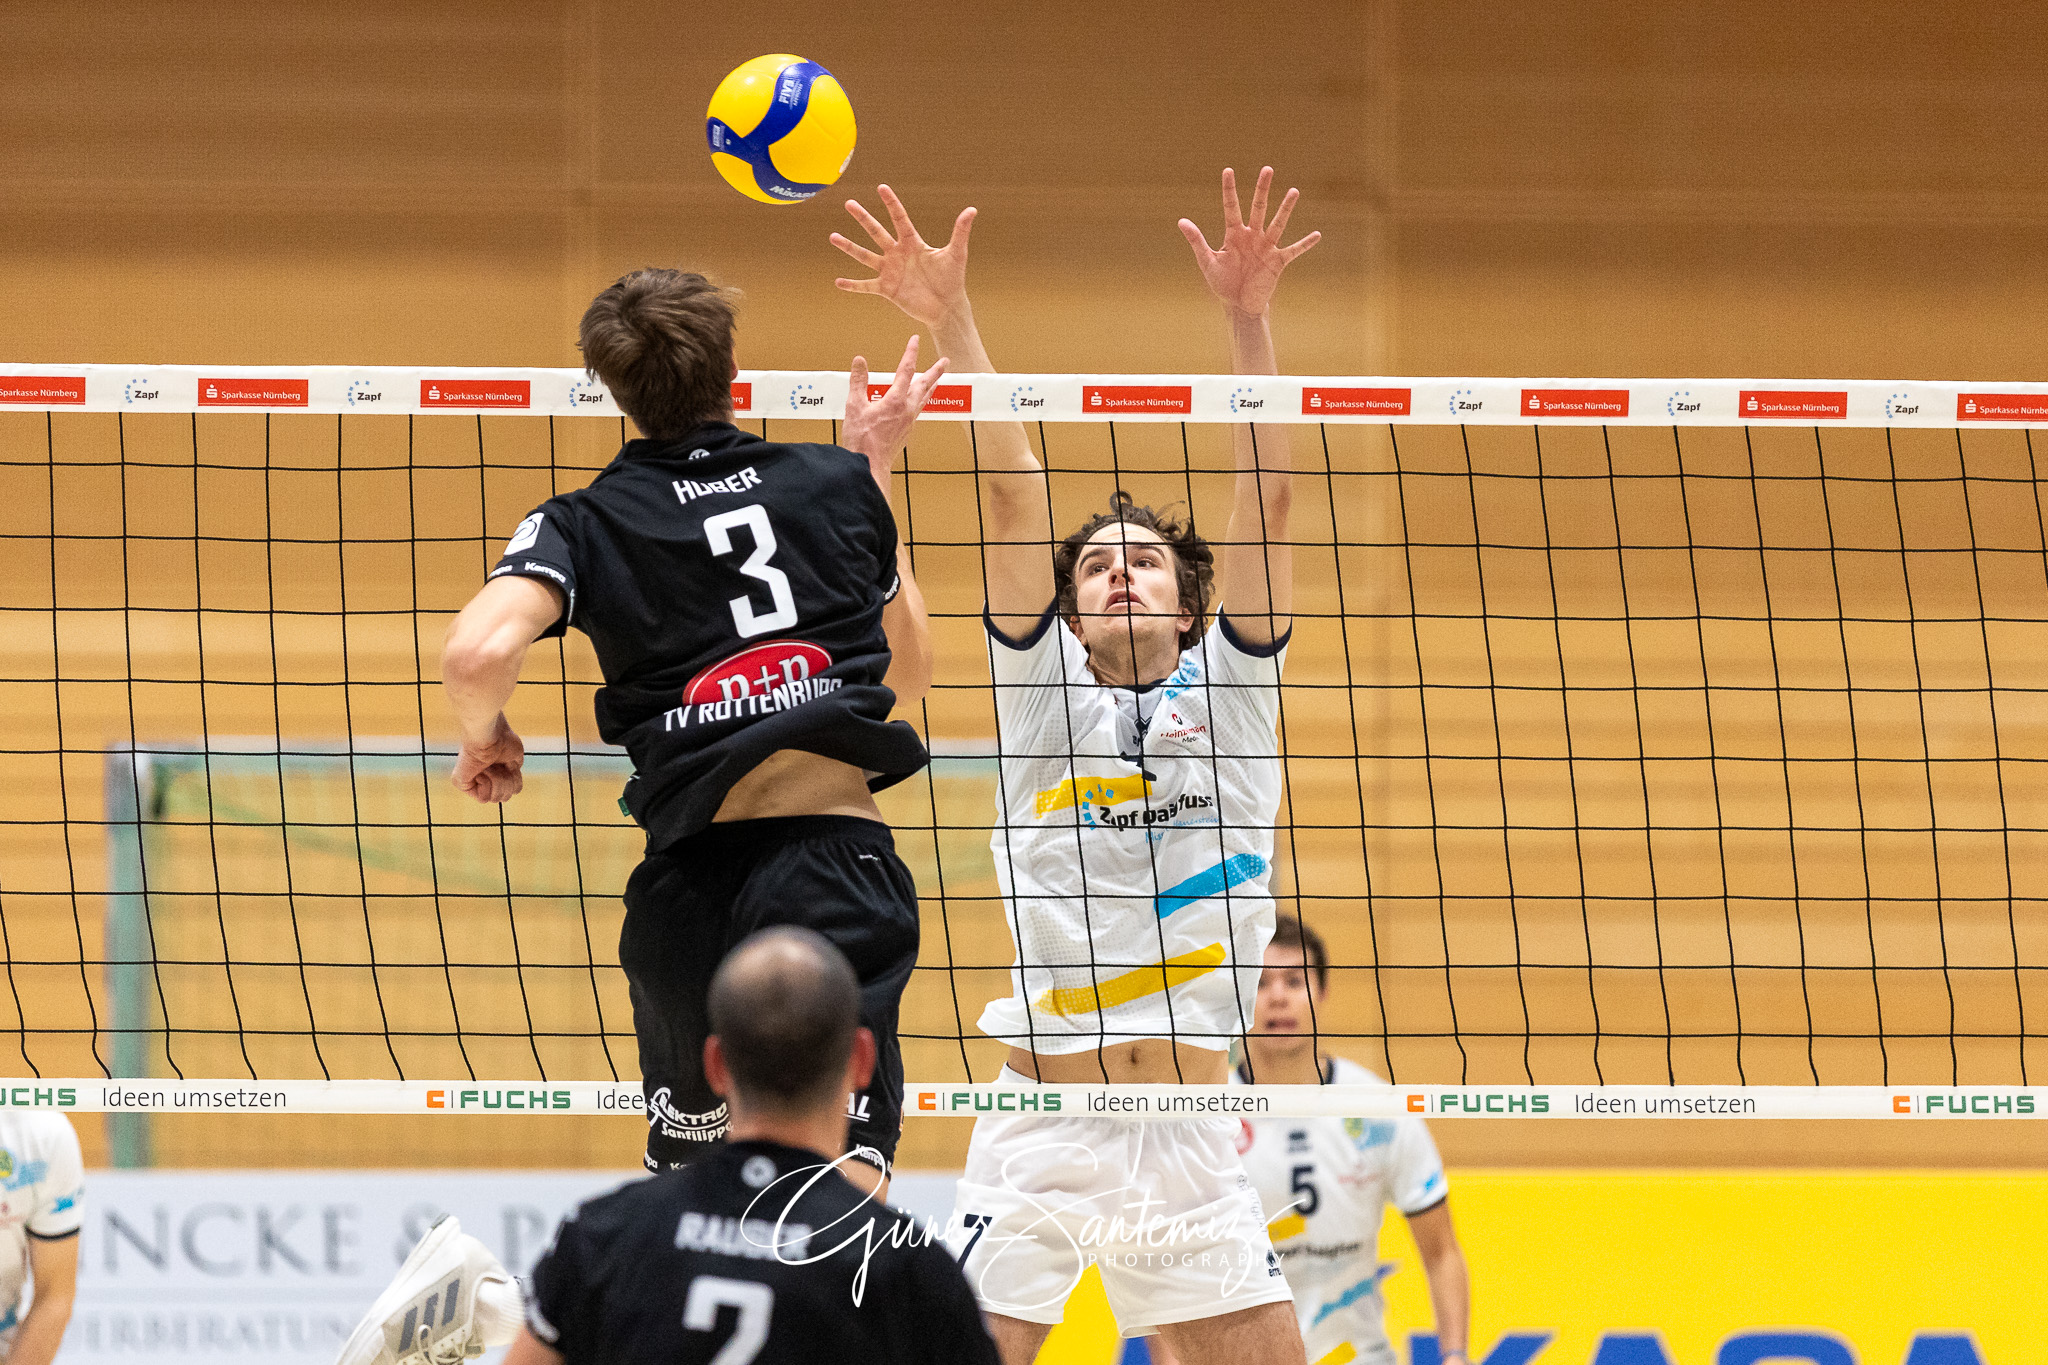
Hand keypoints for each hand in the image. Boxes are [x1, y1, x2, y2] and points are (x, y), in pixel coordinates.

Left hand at [452, 714, 524, 803]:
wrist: (490, 736)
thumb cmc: (502, 740)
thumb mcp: (516, 758)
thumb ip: (514, 773)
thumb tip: (512, 789)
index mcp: (495, 770)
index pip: (512, 790)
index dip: (515, 779)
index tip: (509, 764)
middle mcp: (484, 777)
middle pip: (505, 797)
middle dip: (507, 781)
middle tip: (499, 765)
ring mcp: (473, 781)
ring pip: (496, 798)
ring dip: (498, 780)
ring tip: (489, 766)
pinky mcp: (463, 784)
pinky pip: (483, 798)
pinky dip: (487, 783)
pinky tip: (481, 770)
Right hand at [831, 185, 976, 329]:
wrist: (946, 307)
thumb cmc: (952, 279)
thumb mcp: (956, 253)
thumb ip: (960, 231)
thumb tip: (972, 209)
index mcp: (913, 243)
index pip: (900, 219)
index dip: (891, 203)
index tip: (881, 187)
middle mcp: (898, 254)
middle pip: (877, 232)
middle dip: (863, 218)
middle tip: (849, 203)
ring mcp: (890, 271)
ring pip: (865, 256)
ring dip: (849, 247)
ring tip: (832, 236)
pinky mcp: (887, 289)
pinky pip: (866, 286)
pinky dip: (853, 285)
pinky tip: (838, 282)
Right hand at [841, 336, 948, 487]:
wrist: (870, 464)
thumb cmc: (861, 438)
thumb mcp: (854, 406)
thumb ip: (858, 382)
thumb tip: (860, 361)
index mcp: (895, 400)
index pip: (906, 370)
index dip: (911, 353)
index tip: (915, 340)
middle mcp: (907, 410)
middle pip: (924, 385)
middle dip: (935, 371)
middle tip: (945, 361)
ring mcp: (909, 422)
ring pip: (924, 399)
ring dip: (932, 386)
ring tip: (938, 380)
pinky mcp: (907, 432)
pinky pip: (918, 411)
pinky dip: (921, 401)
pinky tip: (918, 403)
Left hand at [1178, 166, 1320, 319]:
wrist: (1239, 305)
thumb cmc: (1222, 283)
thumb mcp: (1207, 262)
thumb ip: (1197, 241)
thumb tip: (1181, 221)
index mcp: (1234, 234)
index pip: (1231, 207)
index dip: (1229, 190)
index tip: (1228, 170)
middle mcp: (1252, 236)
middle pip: (1258, 208)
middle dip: (1262, 189)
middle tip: (1267, 169)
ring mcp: (1266, 247)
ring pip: (1277, 223)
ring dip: (1285, 208)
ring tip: (1294, 191)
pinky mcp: (1277, 261)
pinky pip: (1294, 250)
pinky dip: (1305, 244)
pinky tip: (1317, 235)